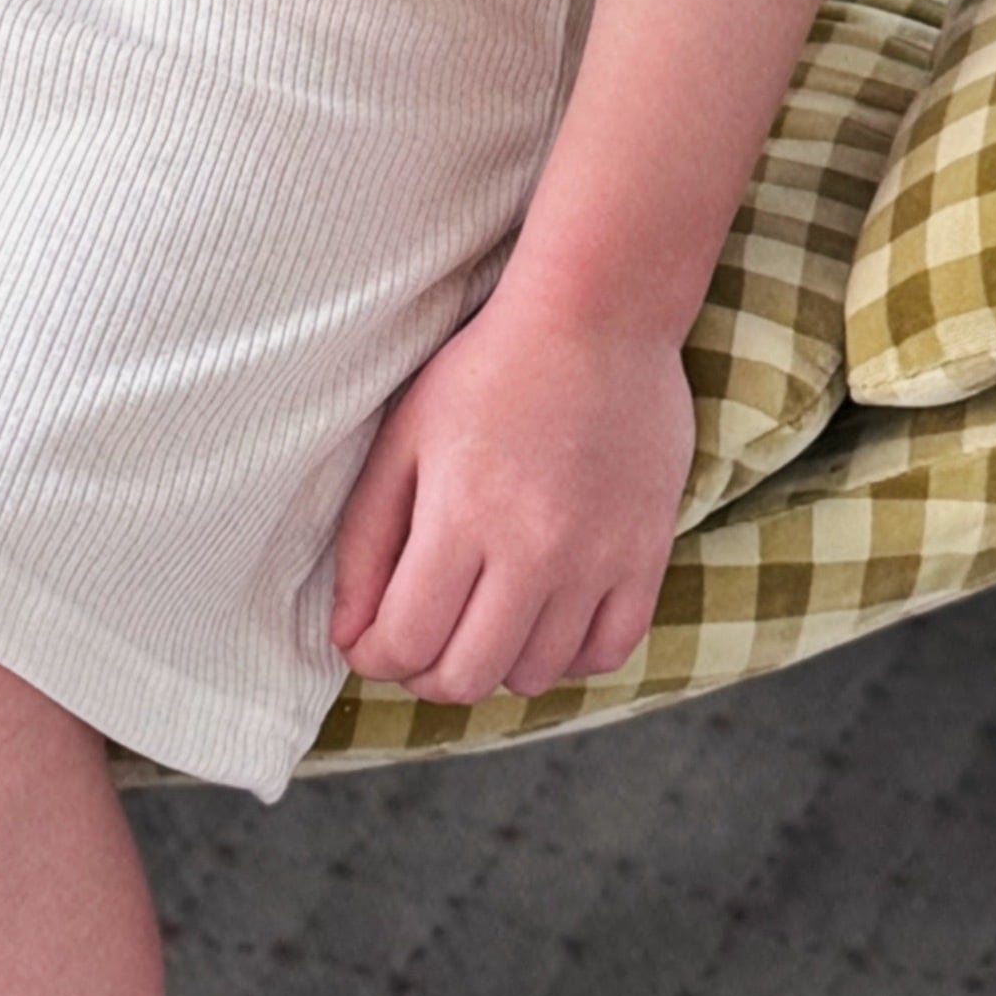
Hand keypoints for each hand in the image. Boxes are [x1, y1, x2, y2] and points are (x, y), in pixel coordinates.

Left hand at [328, 284, 694, 705]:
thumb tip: (348, 635)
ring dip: (495, 664)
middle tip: (421, 640)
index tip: (370, 641)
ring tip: (483, 620)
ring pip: (535, 676)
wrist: (597, 318)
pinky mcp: (647, 553)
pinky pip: (607, 652)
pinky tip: (545, 619)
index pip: (406, 642)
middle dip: (425, 674)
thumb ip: (366, 542)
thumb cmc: (487, 372)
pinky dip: (568, 656)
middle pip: (467, 677)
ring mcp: (597, 558)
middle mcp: (533, 550)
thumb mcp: (402, 441)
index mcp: (461, 516)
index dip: (374, 657)